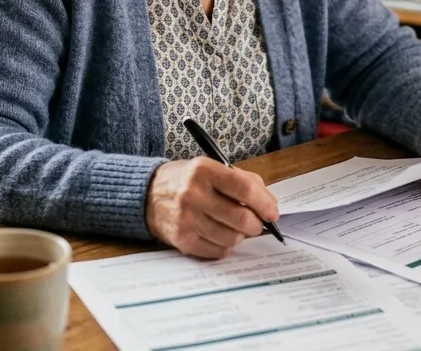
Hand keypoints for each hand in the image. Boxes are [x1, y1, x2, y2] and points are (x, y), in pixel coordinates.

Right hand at [144, 158, 280, 258]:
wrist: (148, 195)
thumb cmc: (187, 181)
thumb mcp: (212, 168)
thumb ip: (243, 181)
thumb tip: (269, 204)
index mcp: (204, 171)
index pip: (244, 189)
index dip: (264, 203)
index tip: (272, 213)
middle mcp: (193, 194)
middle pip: (241, 218)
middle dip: (257, 225)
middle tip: (257, 224)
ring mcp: (186, 219)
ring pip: (232, 238)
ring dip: (241, 235)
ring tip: (235, 227)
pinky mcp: (182, 240)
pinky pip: (218, 250)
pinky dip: (225, 245)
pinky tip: (220, 234)